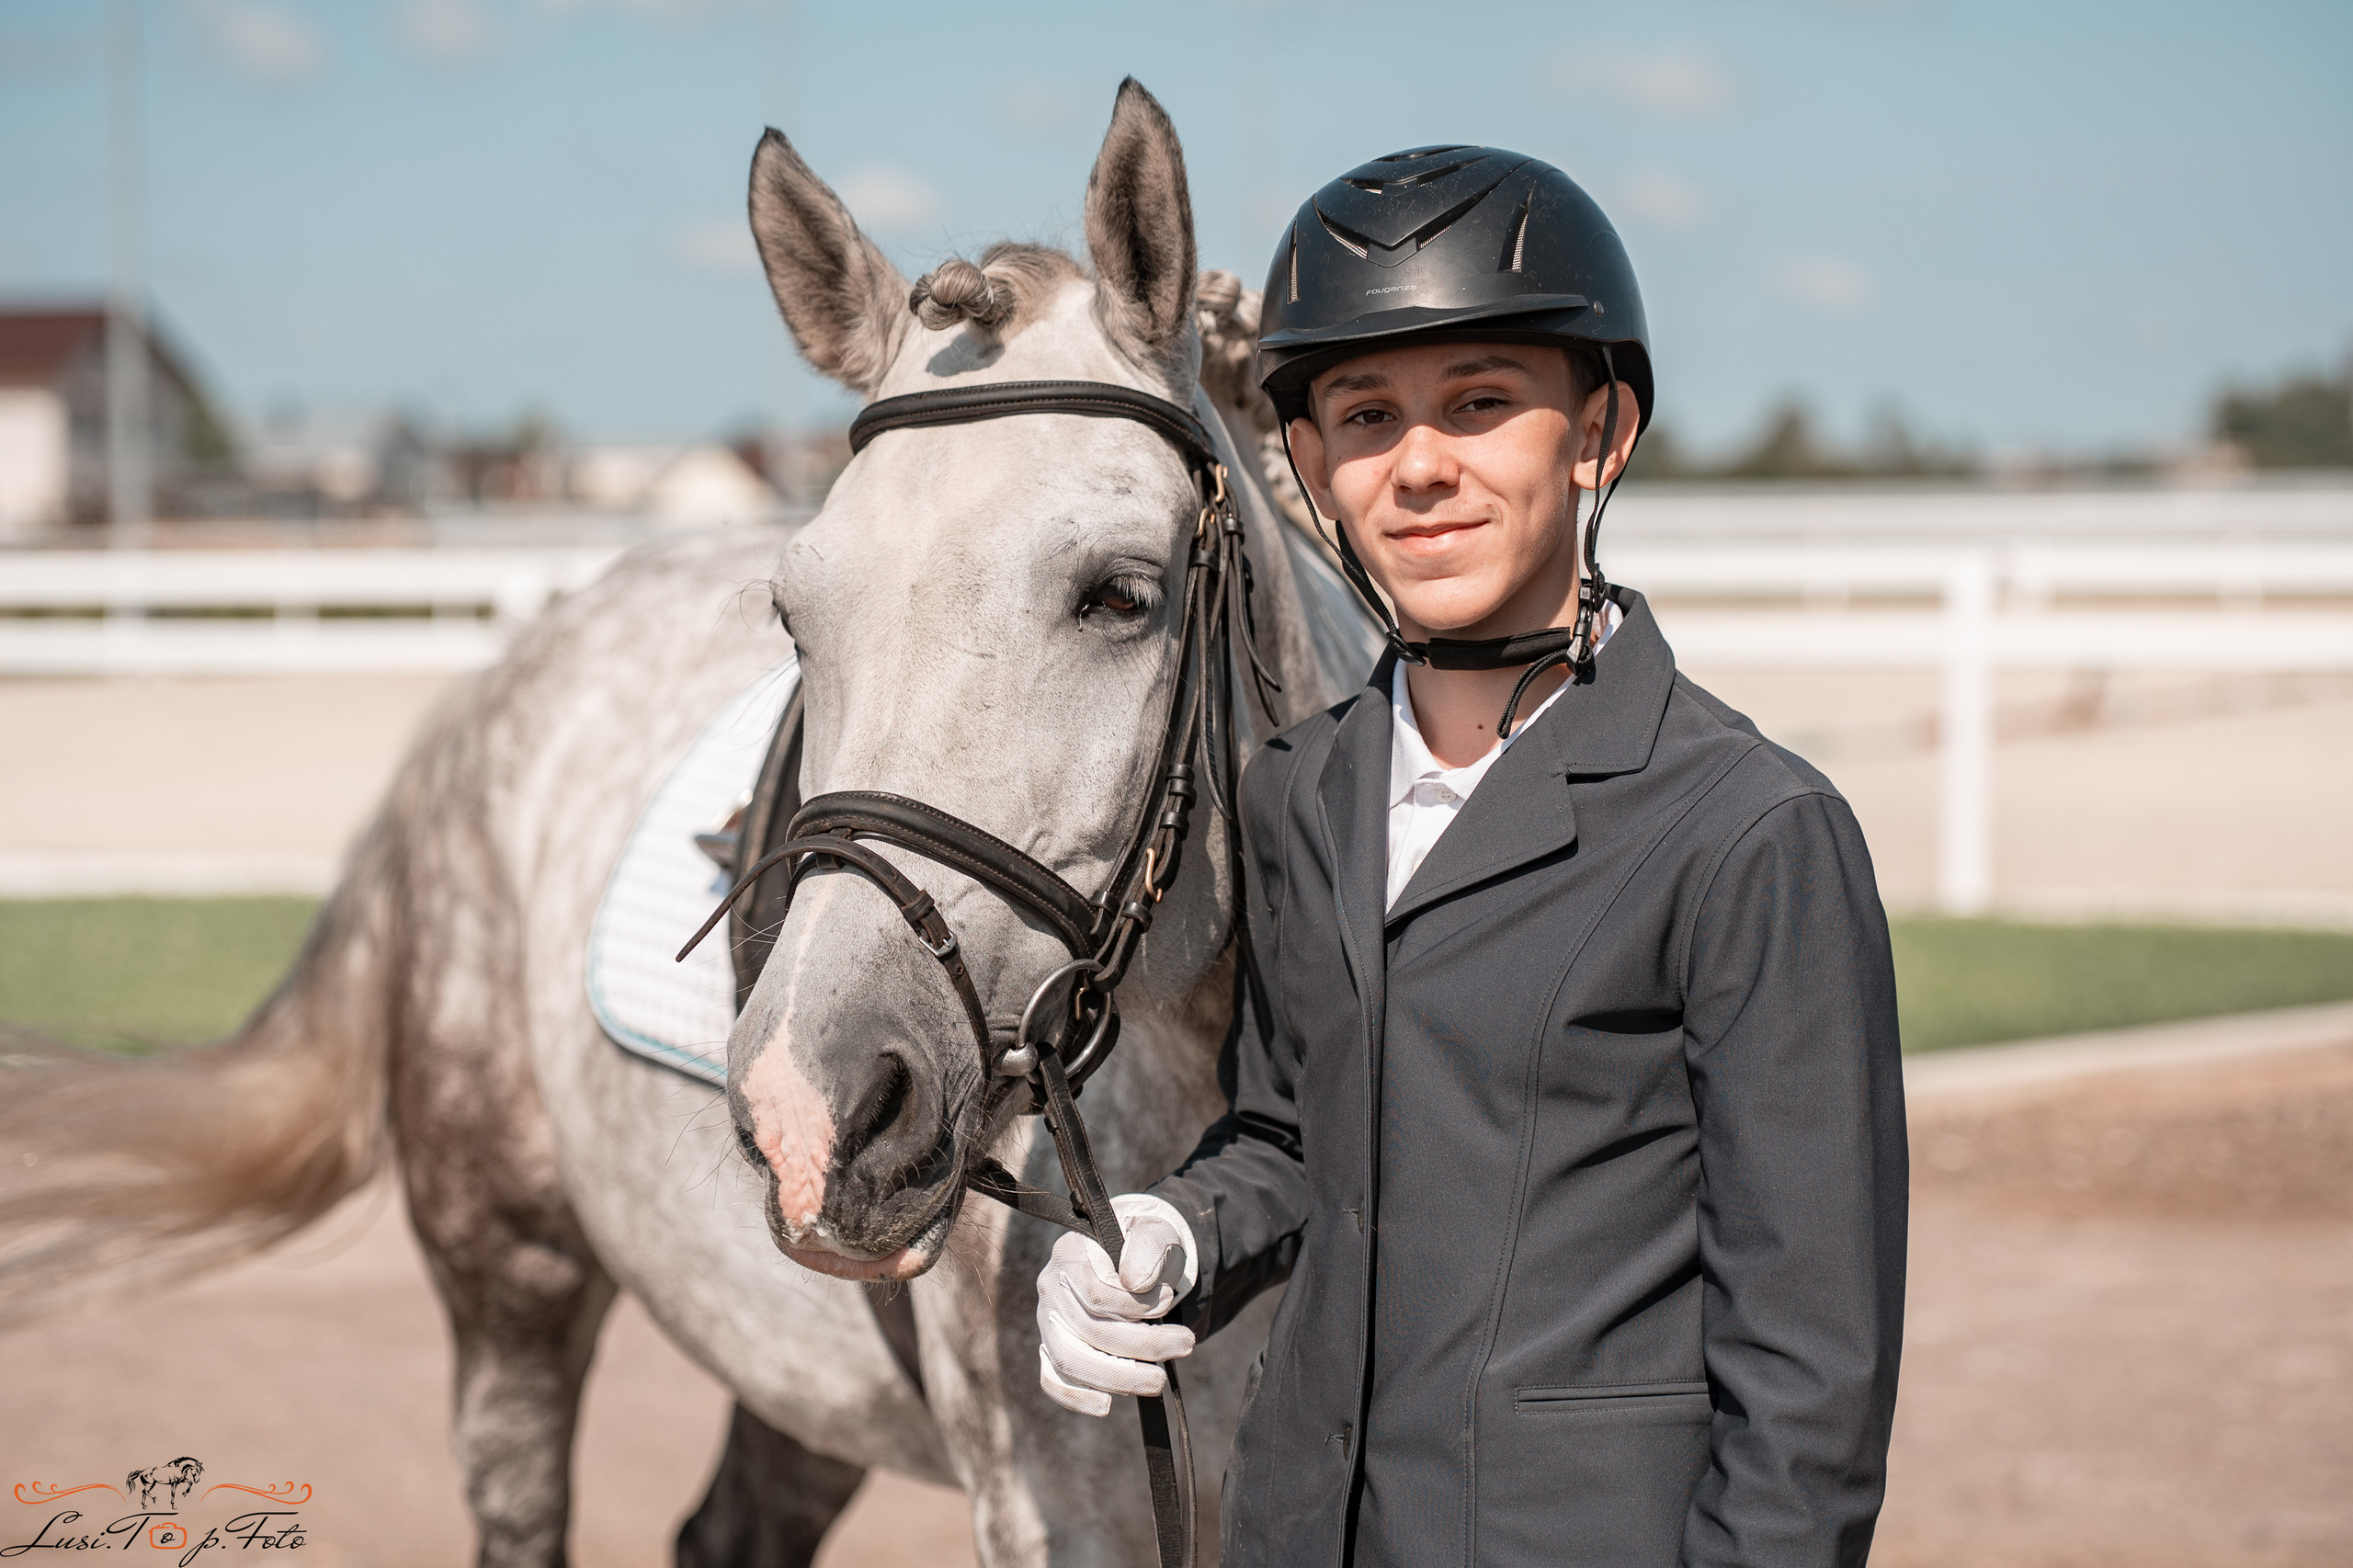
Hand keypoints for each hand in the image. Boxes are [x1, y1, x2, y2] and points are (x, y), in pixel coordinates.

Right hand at [1035, 1194, 1198, 1417]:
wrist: (1138, 1260)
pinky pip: (1053, 1380)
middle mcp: (1051, 1288)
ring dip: (1118, 1377)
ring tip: (1158, 1381)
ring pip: (1070, 1360)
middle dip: (1141, 1345)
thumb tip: (1136, 1282)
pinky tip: (1105, 1405)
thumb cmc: (1145, 1246)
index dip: (1134, 1306)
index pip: (1094, 1294)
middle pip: (1087, 1331)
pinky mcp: (1055, 1348)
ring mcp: (1049, 1321)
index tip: (1170, 1300)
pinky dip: (1076, 1397)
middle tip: (1185, 1344)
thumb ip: (1148, 1246)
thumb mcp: (1155, 1232)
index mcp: (1069, 1254)